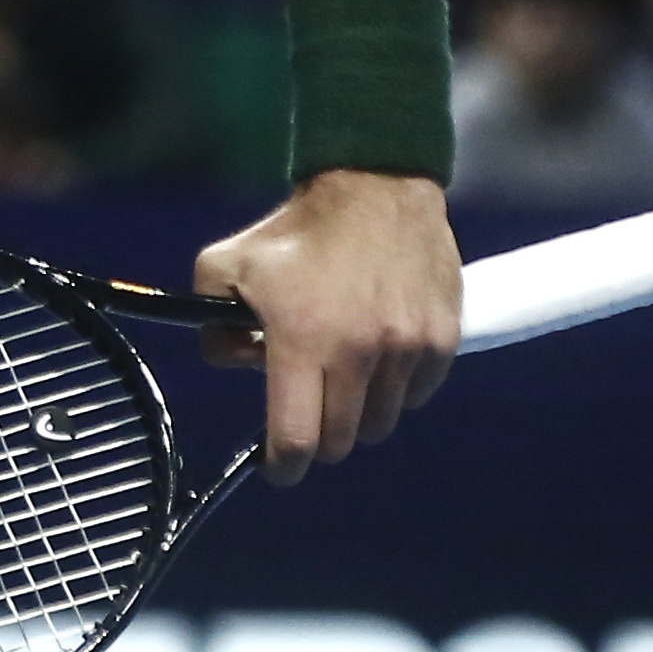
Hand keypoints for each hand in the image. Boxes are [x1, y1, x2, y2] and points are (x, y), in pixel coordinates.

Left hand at [192, 168, 460, 483]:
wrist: (376, 184)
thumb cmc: (297, 231)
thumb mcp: (227, 265)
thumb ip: (211, 323)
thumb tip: (231, 365)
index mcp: (302, 339)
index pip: (297, 438)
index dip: (284, 466)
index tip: (279, 467)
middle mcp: (358, 351)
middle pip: (340, 440)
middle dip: (318, 436)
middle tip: (309, 409)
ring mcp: (406, 347)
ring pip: (380, 422)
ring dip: (358, 412)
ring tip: (344, 372)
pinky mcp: (441, 339)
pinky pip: (416, 395)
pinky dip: (396, 390)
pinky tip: (379, 355)